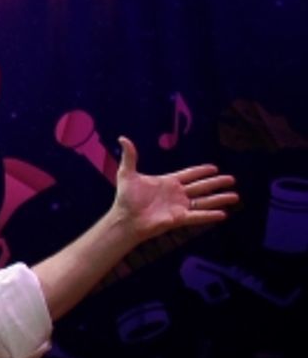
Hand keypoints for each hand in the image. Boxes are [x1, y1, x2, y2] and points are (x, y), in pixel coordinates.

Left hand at [113, 136, 237, 241]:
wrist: (124, 219)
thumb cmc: (125, 199)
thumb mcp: (127, 174)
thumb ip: (130, 157)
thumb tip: (122, 138)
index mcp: (168, 182)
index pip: (189, 174)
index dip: (201, 171)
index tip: (214, 168)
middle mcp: (177, 194)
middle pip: (202, 187)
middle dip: (217, 183)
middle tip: (232, 179)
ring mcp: (179, 206)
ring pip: (204, 201)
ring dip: (219, 198)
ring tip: (235, 196)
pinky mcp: (179, 218)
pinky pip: (198, 216)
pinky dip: (210, 215)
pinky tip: (223, 214)